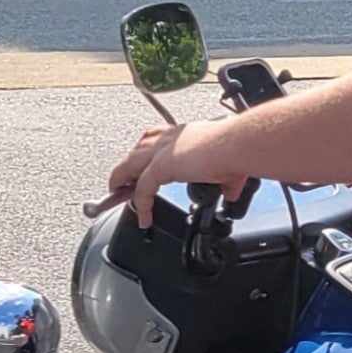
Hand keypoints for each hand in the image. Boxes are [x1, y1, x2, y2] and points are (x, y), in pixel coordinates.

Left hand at [100, 120, 244, 225]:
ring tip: (115, 195)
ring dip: (119, 180)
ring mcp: (161, 151)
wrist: (236, 146)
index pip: (154, 140)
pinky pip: (142, 190)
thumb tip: (231, 193)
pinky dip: (140, 205)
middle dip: (126, 168)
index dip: (145, 154)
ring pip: (129, 166)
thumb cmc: (236, 150)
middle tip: (121, 183)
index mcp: (183, 134)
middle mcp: (169, 138)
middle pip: (136, 151)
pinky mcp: (160, 166)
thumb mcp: (229, 169)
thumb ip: (227, 182)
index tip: (142, 168)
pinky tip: (143, 218)